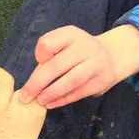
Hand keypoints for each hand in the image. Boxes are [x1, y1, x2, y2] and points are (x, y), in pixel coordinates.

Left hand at [16, 24, 138, 108]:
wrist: (113, 55)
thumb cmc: (80, 50)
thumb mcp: (67, 41)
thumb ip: (52, 54)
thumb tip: (33, 80)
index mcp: (71, 34)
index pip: (48, 43)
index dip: (40, 55)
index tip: (39, 62)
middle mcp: (84, 47)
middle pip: (56, 65)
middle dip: (38, 82)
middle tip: (25, 96)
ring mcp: (95, 64)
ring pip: (70, 81)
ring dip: (51, 93)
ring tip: (39, 101)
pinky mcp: (101, 81)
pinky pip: (79, 92)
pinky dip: (63, 100)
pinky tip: (51, 103)